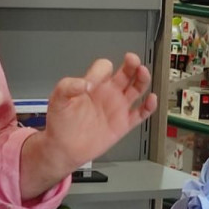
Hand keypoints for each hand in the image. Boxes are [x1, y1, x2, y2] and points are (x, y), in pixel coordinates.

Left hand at [36, 53, 158, 176]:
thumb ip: (68, 86)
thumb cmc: (60, 123)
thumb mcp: (57, 99)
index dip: (101, 72)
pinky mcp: (123, 124)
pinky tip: (151, 99)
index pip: (104, 67)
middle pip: (126, 72)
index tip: (93, 83)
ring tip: (142, 72)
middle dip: (131, 64)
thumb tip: (86, 83)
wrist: (63, 148)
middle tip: (132, 60)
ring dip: (142, 79)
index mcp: (93, 85)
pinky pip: (141, 113)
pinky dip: (149, 106)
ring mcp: (117, 108)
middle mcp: (107, 94)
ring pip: (137, 88)